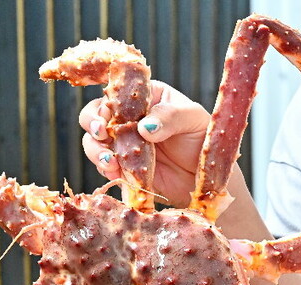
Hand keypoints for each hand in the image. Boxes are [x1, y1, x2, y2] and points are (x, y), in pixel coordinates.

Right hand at [79, 80, 211, 208]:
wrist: (208, 174)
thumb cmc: (203, 138)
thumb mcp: (192, 118)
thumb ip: (170, 117)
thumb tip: (144, 128)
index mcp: (145, 97)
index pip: (116, 93)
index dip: (105, 104)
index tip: (107, 119)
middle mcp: (130, 118)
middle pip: (96, 115)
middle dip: (92, 124)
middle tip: (101, 135)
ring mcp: (125, 143)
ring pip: (96, 142)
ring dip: (96, 150)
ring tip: (109, 162)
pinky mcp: (126, 167)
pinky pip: (107, 166)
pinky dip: (106, 169)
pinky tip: (114, 173)